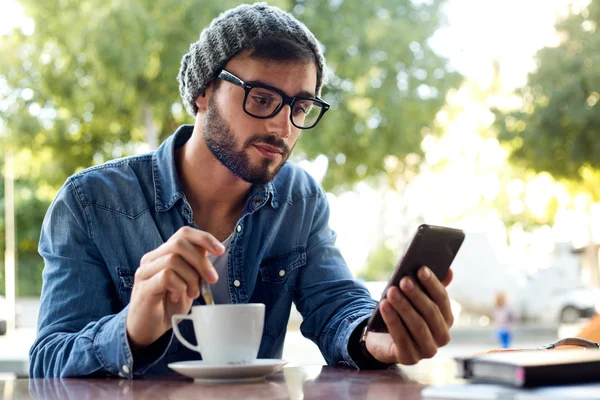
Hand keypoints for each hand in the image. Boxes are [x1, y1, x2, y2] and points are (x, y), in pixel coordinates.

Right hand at [126, 226, 224, 349]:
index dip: (204, 238)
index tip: (220, 250)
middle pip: (180, 243)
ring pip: (174, 259)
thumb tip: (211, 251)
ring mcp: (145, 271)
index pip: (183, 233)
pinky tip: (178, 297)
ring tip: (193, 294)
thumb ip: (195, 266)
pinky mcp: (144, 286)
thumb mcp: (187, 283)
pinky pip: (167, 276)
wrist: (146, 330)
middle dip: (201, 261)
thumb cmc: (167, 306)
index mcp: (163, 254)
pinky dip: (180, 287)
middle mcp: (152, 258)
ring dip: (191, 278)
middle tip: (211, 280)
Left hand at [365, 267, 453, 364]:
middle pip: (430, 313)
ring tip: (391, 291)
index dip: (432, 284)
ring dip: (404, 307)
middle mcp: (441, 337)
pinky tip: (384, 306)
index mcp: (446, 320)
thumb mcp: (414, 298)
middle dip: (416, 295)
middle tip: (404, 280)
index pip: (442, 300)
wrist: (382, 337)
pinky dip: (393, 321)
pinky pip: (402, 338)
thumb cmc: (402, 313)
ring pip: (417, 326)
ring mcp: (427, 350)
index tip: (421, 269)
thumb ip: (430, 286)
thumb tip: (449, 270)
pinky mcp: (409, 359)